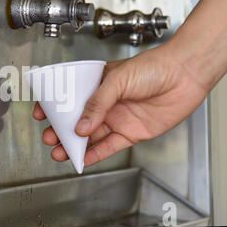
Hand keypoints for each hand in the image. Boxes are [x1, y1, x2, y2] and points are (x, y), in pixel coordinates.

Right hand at [33, 42, 209, 167]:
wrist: (185, 75)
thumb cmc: (154, 67)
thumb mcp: (118, 80)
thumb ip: (97, 103)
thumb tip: (80, 126)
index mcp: (98, 84)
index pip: (70, 96)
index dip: (55, 106)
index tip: (41, 114)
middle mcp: (106, 103)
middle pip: (78, 120)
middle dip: (61, 130)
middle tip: (49, 138)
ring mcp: (117, 118)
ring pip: (90, 136)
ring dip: (74, 145)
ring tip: (59, 153)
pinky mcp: (131, 133)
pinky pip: (109, 146)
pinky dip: (95, 154)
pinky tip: (82, 159)